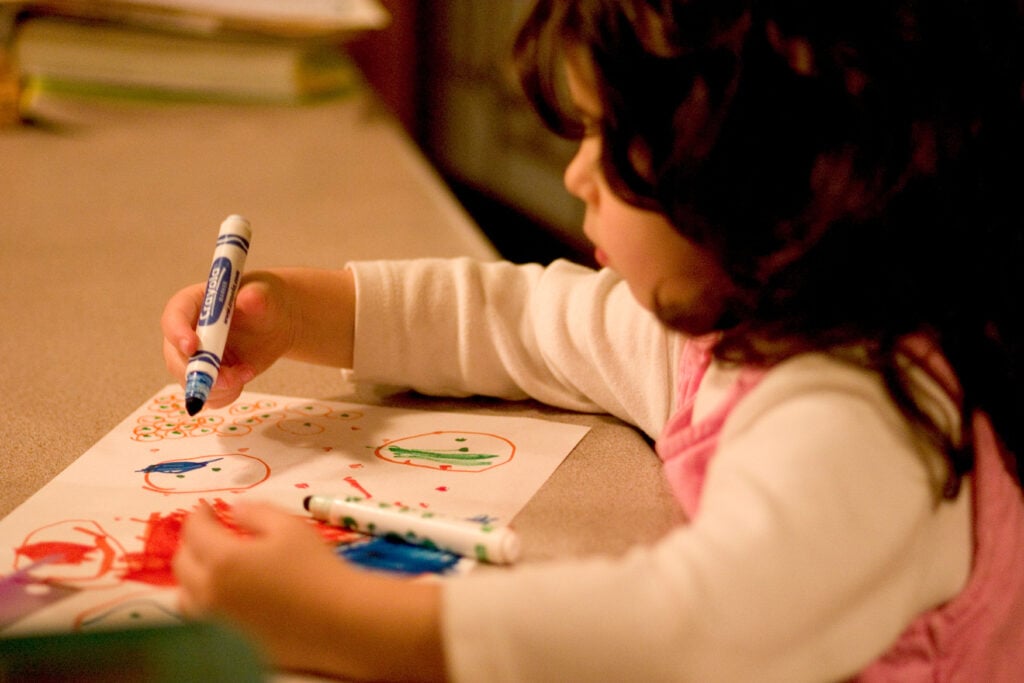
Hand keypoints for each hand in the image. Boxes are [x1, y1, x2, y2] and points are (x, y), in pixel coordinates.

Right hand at [161, 272, 296, 407]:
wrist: (272, 326)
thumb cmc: (263, 303)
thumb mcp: (263, 295)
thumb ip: (256, 297)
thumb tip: (250, 298)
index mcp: (192, 304)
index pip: (174, 317)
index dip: (178, 333)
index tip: (193, 347)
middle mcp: (185, 333)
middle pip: (175, 357)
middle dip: (201, 372)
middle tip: (229, 379)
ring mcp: (193, 358)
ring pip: (190, 381)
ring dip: (217, 386)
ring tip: (246, 372)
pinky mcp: (206, 377)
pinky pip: (206, 395)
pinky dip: (224, 394)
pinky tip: (243, 378)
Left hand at [174, 502, 445, 680]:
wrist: (338, 619)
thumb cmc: (316, 568)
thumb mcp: (289, 527)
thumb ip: (256, 512)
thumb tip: (234, 509)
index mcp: (223, 560)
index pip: (194, 532)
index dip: (198, 515)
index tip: (207, 507)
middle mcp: (210, 593)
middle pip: (182, 564)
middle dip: (192, 542)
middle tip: (210, 531)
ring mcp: (217, 622)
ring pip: (185, 596)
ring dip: (192, 575)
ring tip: (211, 564)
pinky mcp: (229, 640)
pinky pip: (202, 618)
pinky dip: (204, 600)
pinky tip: (224, 593)